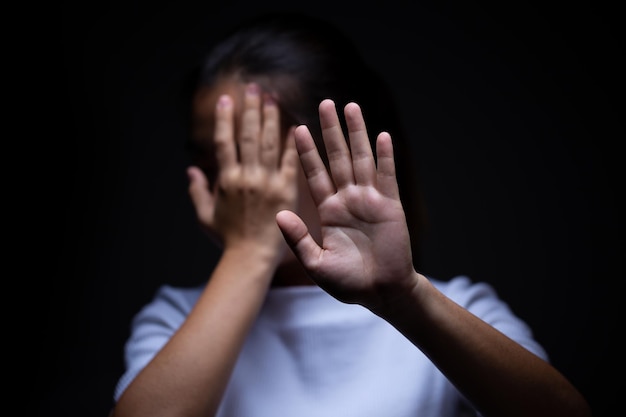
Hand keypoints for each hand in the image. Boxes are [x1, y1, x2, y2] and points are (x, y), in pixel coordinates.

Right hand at [188, 83, 298, 257]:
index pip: (224, 142)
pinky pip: (289, 162)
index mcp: (227, 180)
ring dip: (271, 118)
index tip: (226, 98)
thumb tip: (191, 170)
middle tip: (255, 87)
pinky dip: (292, 144)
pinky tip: (294, 126)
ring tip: (273, 98)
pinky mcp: (286, 191)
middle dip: (251, 109)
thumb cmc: (227, 239)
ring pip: (269, 144)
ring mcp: (267, 183)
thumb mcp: (205, 215)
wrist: (251, 258)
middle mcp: (247, 177)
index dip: (224, 118)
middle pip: (249, 136)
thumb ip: (198, 191)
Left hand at [276, 99, 416, 309]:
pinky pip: (387, 176)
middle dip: (331, 131)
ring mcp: (370, 200)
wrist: (382, 292)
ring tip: (351, 107)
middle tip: (325, 103)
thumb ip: (298, 240)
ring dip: (357, 133)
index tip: (297, 128)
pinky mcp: (390, 205)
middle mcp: (347, 199)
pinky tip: (382, 136)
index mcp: (328, 211)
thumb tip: (279, 215)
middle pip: (337, 157)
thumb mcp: (316, 263)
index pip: (315, 174)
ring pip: (361, 159)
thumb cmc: (348, 282)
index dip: (306, 152)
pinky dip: (385, 157)